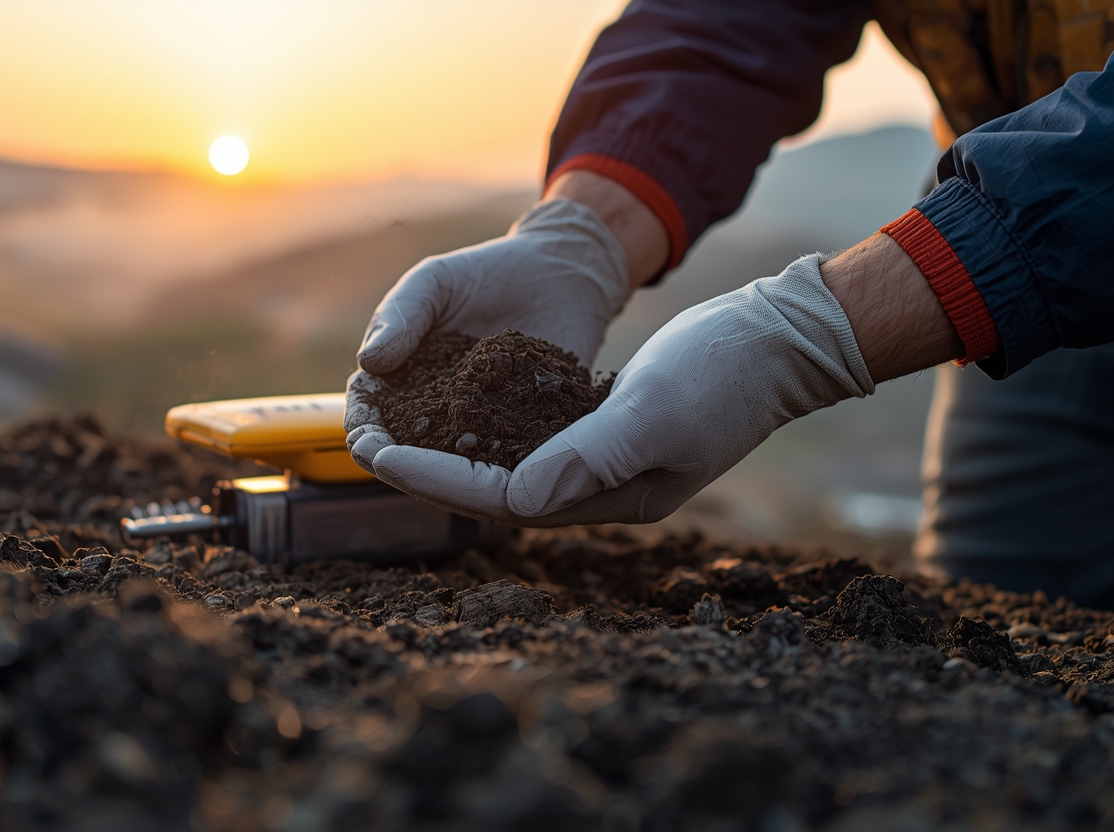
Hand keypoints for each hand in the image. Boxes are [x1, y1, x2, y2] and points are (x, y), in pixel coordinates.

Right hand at [344, 197, 630, 461]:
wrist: (557, 273)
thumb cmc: (485, 274)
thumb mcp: (434, 283)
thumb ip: (401, 315)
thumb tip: (368, 361)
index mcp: (401, 378)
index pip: (370, 409)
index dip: (362, 425)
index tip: (364, 437)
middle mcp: (435, 411)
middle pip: (404, 446)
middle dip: (391, 460)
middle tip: (390, 467)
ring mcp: (480, 426)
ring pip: (453, 462)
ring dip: (442, 474)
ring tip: (439, 477)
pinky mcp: (525, 433)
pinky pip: (509, 456)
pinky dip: (500, 466)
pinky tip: (498, 470)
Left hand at [354, 254, 876, 524]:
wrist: (776, 343)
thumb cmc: (723, 376)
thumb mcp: (657, 410)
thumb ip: (589, 454)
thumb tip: (517, 497)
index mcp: (607, 495)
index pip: (499, 497)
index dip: (433, 477)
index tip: (377, 454)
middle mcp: (595, 490)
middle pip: (487, 491)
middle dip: (421, 469)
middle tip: (358, 441)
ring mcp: (597, 463)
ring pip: (499, 466)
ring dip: (441, 448)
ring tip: (384, 425)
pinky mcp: (597, 432)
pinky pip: (521, 439)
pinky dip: (477, 426)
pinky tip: (443, 407)